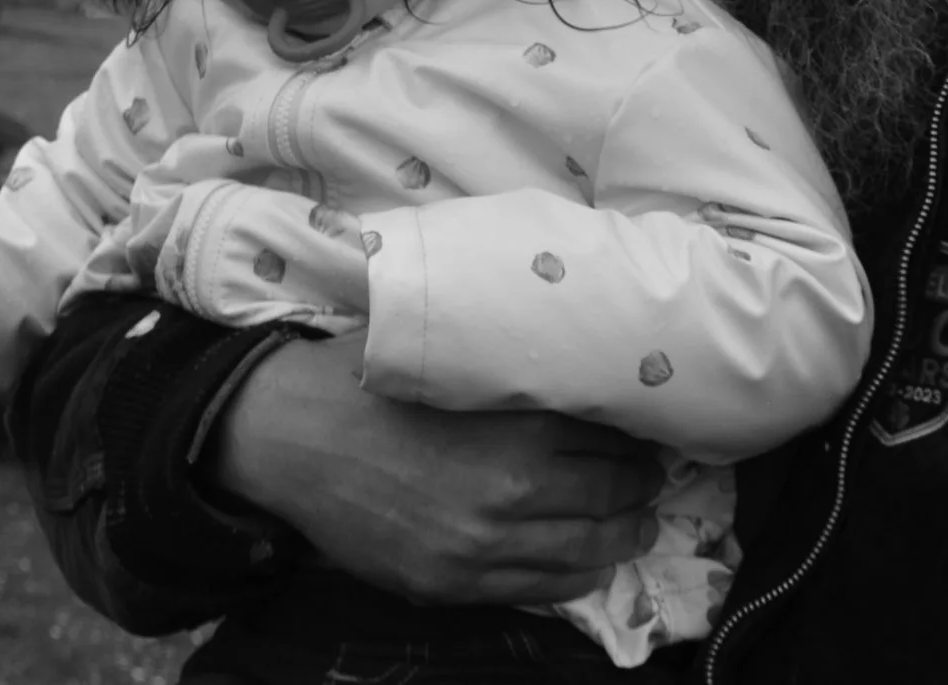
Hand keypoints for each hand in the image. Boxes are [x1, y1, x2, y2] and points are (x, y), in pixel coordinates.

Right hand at [207, 332, 665, 606]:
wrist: (291, 435)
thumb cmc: (369, 380)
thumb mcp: (452, 359)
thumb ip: (513, 370)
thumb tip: (576, 357)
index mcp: (515, 429)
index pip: (609, 439)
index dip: (637, 435)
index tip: (649, 429)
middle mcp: (511, 494)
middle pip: (609, 496)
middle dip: (641, 487)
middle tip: (656, 477)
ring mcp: (482, 548)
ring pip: (585, 550)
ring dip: (623, 535)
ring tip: (640, 523)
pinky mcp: (452, 584)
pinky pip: (540, 589)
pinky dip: (578, 576)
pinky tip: (593, 561)